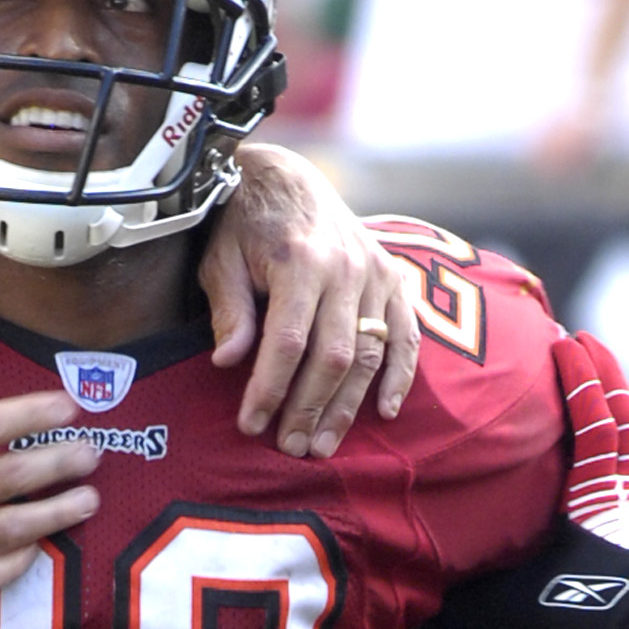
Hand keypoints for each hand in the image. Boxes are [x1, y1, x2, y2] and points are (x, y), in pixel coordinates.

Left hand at [200, 147, 421, 451]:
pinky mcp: (394, 279)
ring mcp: (376, 274)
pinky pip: (406, 334)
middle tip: (290, 448)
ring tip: (322, 446)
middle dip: (309, 408)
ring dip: (347, 406)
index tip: (250, 425)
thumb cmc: (244, 226)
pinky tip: (385, 411)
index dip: (270, 388)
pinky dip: (399, 374)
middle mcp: (346, 267)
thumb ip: (229, 309)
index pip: (288, 341)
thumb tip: (229, 361)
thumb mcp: (221, 259)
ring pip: (369, 353)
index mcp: (300, 260)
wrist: (287, 179)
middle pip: (333, 355)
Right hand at [444, 328, 628, 628]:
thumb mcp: (529, 603)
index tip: (566, 344)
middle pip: (621, 415)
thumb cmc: (599, 608)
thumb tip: (430, 596)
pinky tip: (612, 456)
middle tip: (585, 340)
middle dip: (603, 372)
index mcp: (593, 494)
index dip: (580, 381)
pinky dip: (624, 449)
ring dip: (619, 403)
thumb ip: (481, 596)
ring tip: (601, 378)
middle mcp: (624, 488)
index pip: (592, 421)